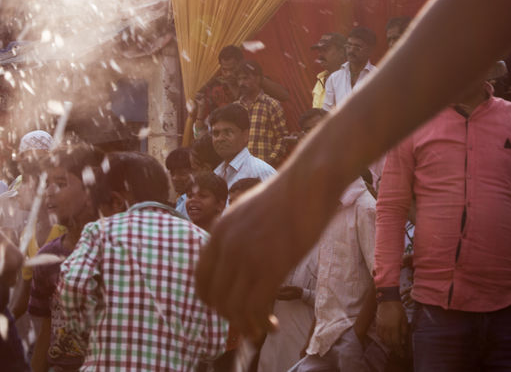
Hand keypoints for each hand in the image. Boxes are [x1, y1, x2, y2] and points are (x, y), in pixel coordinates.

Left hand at [196, 167, 340, 342]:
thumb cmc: (286, 196)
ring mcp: (249, 255)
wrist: (309, 181)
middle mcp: (228, 245)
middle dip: (230, 317)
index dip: (210, 299)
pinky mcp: (273, 265)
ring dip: (247, 325)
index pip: (201, 277)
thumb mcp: (248, 212)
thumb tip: (236, 260)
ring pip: (234, 307)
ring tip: (263, 330)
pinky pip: (257, 307)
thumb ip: (237, 235)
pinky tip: (273, 325)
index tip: (225, 309)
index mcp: (220, 230)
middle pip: (215, 297)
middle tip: (247, 323)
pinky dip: (262, 323)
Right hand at [376, 301, 407, 351]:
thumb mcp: (404, 319)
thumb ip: (403, 331)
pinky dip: (382, 338)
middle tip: (398, 352)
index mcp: (394, 327)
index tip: (402, 354)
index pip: (396, 343)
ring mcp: (381, 326)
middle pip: (389, 342)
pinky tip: (385, 339)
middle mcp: (386, 328)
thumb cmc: (398, 309)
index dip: (399, 350)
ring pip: (383, 339)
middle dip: (394, 349)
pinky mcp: (377, 323)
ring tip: (393, 346)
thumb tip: (403, 341)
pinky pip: (379, 334)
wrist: (387, 299)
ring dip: (388, 344)